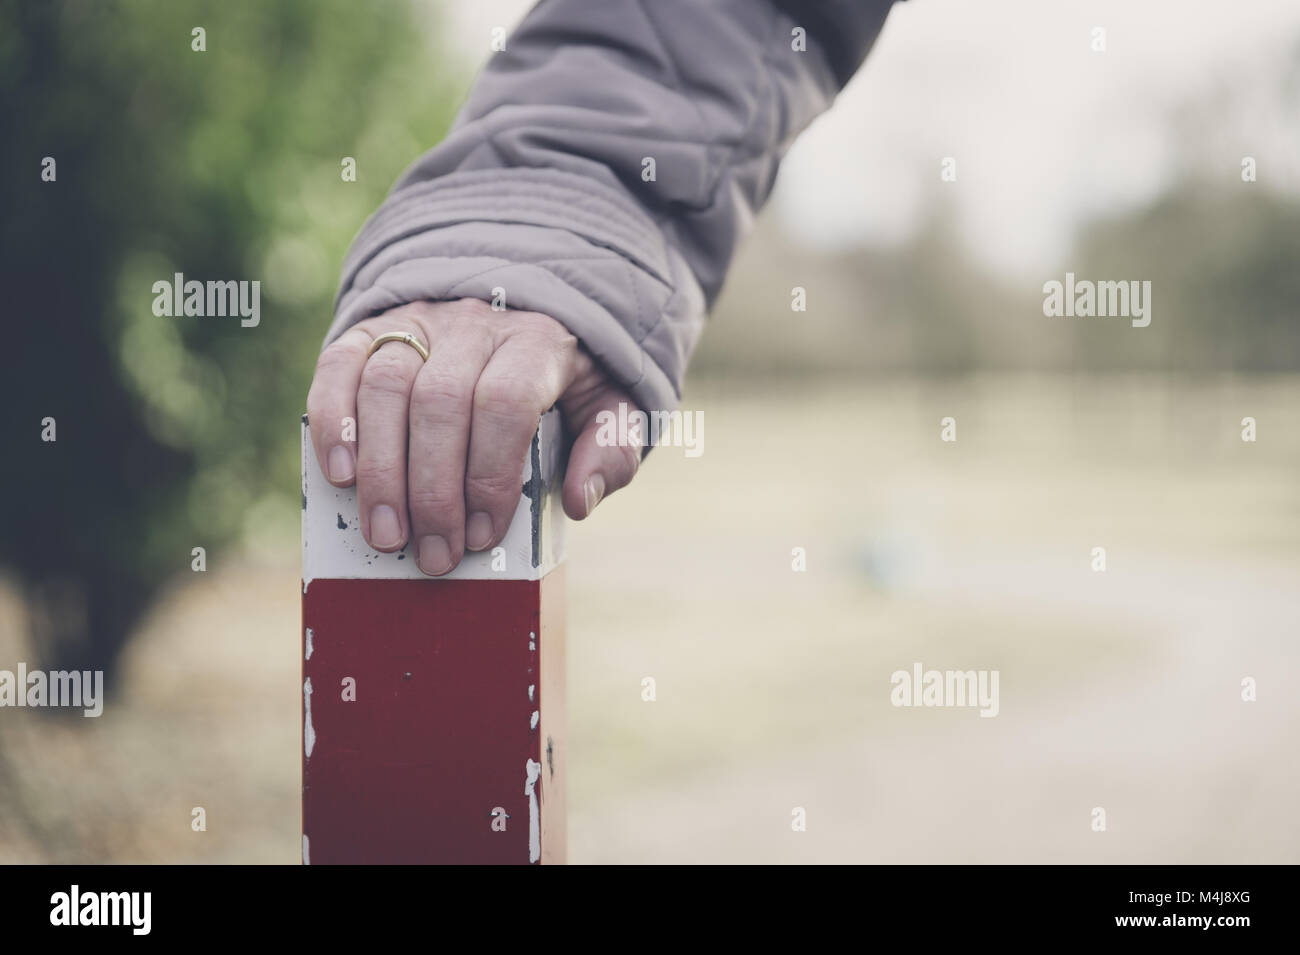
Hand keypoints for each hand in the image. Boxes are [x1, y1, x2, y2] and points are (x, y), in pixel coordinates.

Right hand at [306, 299, 640, 574]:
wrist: (527, 305)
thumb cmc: (568, 378)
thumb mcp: (611, 407)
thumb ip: (610, 451)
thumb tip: (581, 500)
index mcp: (538, 343)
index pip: (506, 403)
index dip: (489, 474)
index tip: (484, 535)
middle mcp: (476, 324)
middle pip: (441, 403)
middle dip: (433, 491)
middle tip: (432, 555)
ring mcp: (421, 321)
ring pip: (387, 387)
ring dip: (381, 470)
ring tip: (386, 536)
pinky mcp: (375, 328)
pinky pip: (341, 365)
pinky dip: (334, 421)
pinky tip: (341, 476)